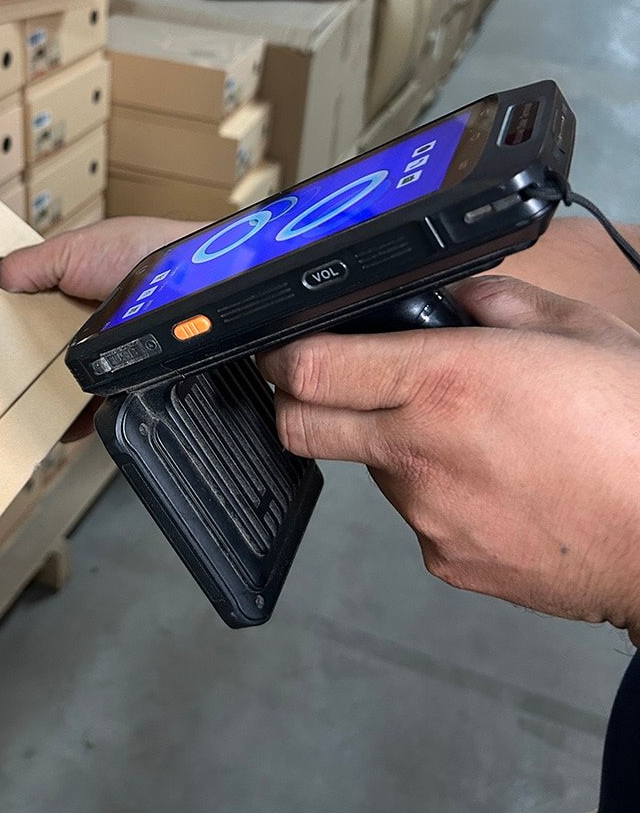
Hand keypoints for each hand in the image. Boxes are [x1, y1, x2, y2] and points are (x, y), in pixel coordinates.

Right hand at [0, 216, 203, 440]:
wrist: (195, 279)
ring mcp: (118, 354)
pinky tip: (65, 427)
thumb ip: (36, 264)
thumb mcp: (77, 249)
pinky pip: (106, 405)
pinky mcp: (135, 380)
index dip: (15, 335)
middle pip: (53, 357)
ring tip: (23, 414)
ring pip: (77, 385)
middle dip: (29, 373)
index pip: (38, 318)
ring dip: (54, 399)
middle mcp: (99, 325)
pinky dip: (85, 418)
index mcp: (81, 291)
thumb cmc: (146, 252)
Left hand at [257, 276, 639, 642]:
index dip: (281, 357)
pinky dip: (437, 495)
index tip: (281, 352)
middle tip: (330, 387)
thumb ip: (498, 303)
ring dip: (393, 447)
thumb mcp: (576, 331)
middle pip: (301, 427)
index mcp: (444, 382)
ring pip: (370, 469)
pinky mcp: (446, 559)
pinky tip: (494, 486)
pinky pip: (418, 516)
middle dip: (298, 403)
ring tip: (469, 438)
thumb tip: (454, 299)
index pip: (309, 369)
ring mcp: (426, 513)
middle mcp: (418, 451)